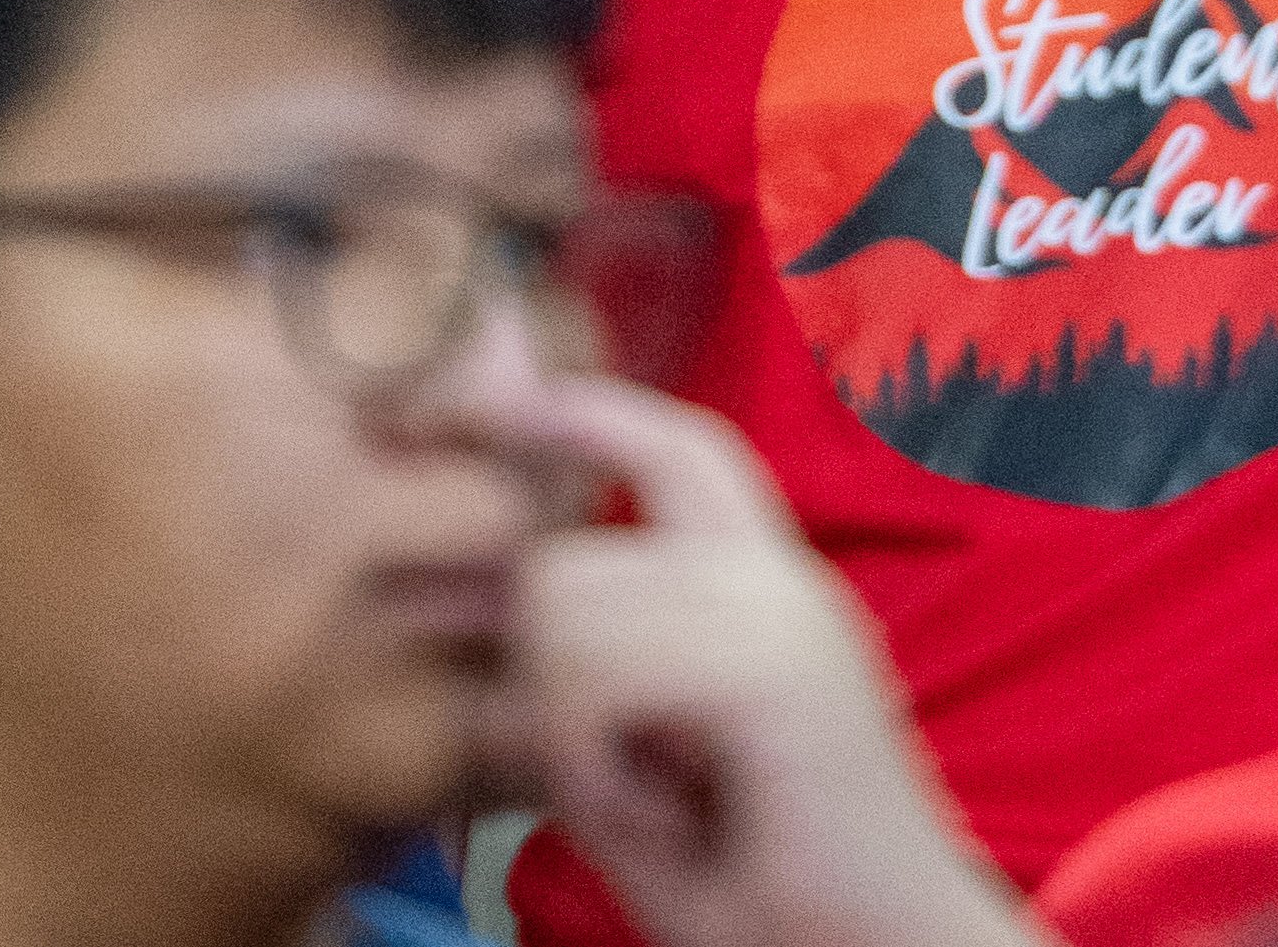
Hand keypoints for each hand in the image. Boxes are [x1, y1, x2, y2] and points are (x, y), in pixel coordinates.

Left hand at [472, 380, 1032, 946]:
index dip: (586, 413)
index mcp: (765, 590)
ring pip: (570, 612)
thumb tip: (500, 616)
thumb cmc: (766, 889)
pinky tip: (658, 812)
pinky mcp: (769, 668)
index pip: (678, 448)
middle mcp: (779, 578)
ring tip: (644, 804)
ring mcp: (779, 612)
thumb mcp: (651, 774)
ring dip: (568, 734)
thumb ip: (587, 694)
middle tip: (597, 774)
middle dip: (541, 671)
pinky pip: (598, 680)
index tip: (498, 390)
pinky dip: (593, 764)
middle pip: (575, 558)